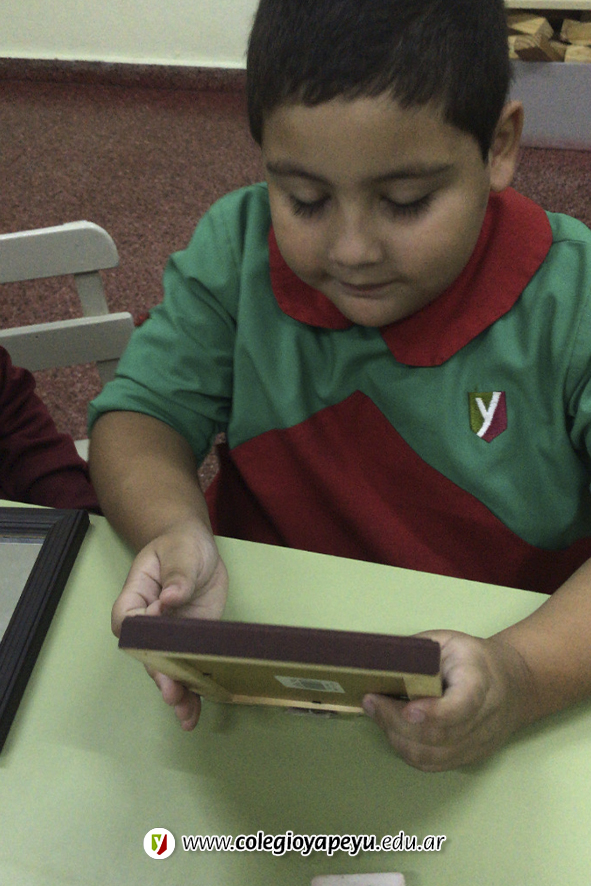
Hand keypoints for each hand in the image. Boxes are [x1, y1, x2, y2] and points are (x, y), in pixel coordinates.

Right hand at [112, 519, 227, 730]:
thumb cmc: (180, 545)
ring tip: (186, 716)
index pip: (129, 622)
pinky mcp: (191, 644)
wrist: (196, 549)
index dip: (143, 635)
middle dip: (161, 675)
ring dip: (177, 693)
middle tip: (173, 693)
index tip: (159, 640)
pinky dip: (193, 691)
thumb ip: (176, 576)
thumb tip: (170, 598)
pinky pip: (189, 670)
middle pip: (148, 654)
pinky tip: (195, 713)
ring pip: (167, 670)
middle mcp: (148, 624)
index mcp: (135, 597)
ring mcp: (170, 637)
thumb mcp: (180, 552)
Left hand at [362, 630, 536, 770]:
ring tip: (377, 713)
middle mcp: (484, 719)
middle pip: (440, 735)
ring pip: (433, 756)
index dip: (436, 712)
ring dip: (397, 737)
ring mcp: (478, 743)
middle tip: (371, 702)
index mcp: (481, 682)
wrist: (514, 684)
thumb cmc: (472, 658)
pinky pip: (433, 764)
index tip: (409, 708)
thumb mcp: (446, 641)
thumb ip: (417, 653)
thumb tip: (379, 665)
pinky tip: (392, 730)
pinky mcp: (469, 757)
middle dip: (397, 721)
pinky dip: (407, 750)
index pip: (463, 704)